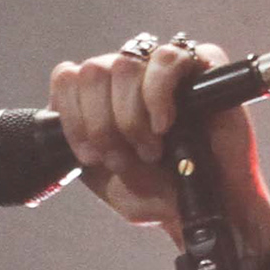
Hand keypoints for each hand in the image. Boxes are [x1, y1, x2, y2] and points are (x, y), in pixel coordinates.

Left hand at [45, 35, 269, 251]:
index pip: (67, 78)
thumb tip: (66, 113)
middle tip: (124, 158)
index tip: (90, 156)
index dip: (72, 117)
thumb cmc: (158, 195)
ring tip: (151, 149)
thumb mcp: (103, 178)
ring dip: (130, 116)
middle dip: (102, 124)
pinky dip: (157, 95)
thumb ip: (81, 145)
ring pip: (124, 63)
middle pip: (92, 71)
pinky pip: (167, 58)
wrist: (204, 212)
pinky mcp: (202, 65)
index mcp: (102, 98)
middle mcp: (129, 78)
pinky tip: (164, 124)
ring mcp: (164, 69)